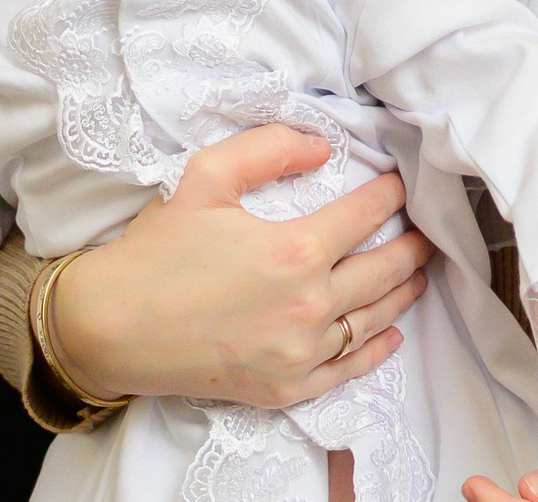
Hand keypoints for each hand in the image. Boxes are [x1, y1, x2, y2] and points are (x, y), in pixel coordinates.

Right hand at [49, 123, 432, 407]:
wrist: (111, 326)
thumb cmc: (157, 250)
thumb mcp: (205, 177)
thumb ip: (268, 149)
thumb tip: (321, 148)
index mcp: (295, 250)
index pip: (364, 216)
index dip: (388, 194)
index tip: (399, 184)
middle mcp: (309, 305)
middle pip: (383, 271)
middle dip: (411, 246)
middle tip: (425, 231)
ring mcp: (300, 352)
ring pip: (372, 320)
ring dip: (402, 293)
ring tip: (417, 274)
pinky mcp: (285, 387)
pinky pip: (347, 369)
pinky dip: (376, 351)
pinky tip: (390, 334)